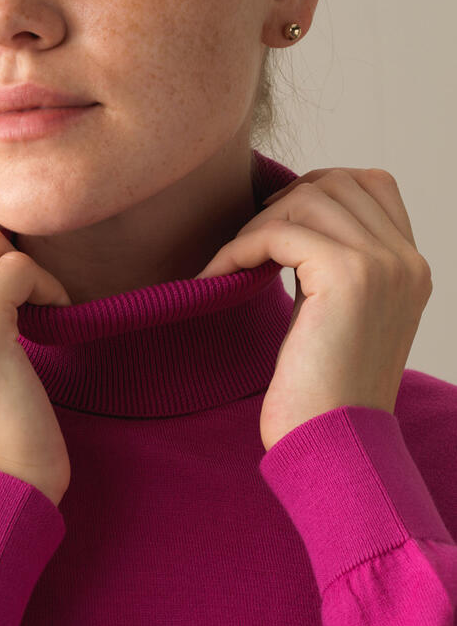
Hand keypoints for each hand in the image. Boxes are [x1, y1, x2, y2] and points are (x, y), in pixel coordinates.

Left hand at [193, 168, 432, 451]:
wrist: (332, 444)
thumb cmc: (323, 396)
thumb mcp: (340, 320)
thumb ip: (334, 270)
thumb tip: (288, 224)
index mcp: (411, 269)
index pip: (373, 185)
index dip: (317, 191)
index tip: (275, 225)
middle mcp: (406, 261)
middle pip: (339, 181)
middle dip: (283, 202)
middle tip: (248, 245)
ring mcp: (382, 265)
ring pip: (308, 198)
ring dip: (257, 225)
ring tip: (231, 265)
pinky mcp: (346, 275)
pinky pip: (277, 231)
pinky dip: (238, 248)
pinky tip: (215, 278)